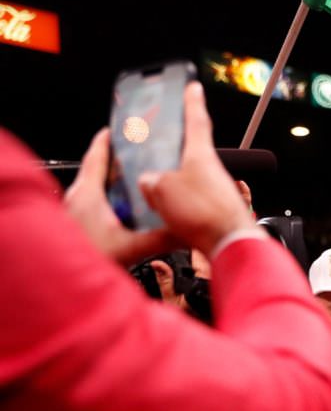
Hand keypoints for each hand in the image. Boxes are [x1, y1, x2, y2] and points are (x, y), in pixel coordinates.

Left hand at [62, 129, 178, 264]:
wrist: (66, 282)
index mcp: (87, 193)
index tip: (120, 128)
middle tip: (137, 154)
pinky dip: (108, 198)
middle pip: (97, 169)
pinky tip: (124, 210)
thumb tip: (186, 231)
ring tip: (135, 180)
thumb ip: (161, 239)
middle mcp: (77, 198)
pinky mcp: (76, 224)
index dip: (108, 139)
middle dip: (116, 160)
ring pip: (95, 186)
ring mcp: (75, 211)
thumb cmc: (87, 259)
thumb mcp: (131, 248)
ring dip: (113, 181)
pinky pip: (94, 202)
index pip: (96, 155)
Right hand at [138, 82, 256, 256]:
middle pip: (190, 151)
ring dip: (171, 179)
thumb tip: (149, 182)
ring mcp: (215, 190)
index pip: (197, 120)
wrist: (230, 244)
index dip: (192, 102)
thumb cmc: (204, 214)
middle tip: (156, 146)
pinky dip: (176, 201)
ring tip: (151, 187)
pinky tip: (164, 212)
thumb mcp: (163, 189)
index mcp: (201, 155)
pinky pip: (190, 199)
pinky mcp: (214, 210)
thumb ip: (152, 180)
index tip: (193, 87)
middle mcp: (211, 170)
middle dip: (172, 149)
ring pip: (188, 178)